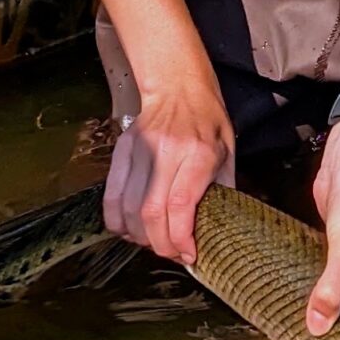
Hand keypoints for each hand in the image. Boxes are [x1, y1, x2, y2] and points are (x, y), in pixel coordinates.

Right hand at [104, 76, 234, 265]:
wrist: (178, 86)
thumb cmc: (208, 120)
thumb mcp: (228, 152)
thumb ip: (224, 190)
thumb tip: (219, 230)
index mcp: (199, 152)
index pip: (180, 204)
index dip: (180, 238)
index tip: (188, 254)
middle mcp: (167, 151)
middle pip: (151, 212)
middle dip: (161, 244)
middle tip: (172, 253)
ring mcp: (140, 149)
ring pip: (129, 208)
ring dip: (140, 236)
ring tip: (154, 242)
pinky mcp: (122, 150)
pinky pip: (112, 195)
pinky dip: (118, 221)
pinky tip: (131, 230)